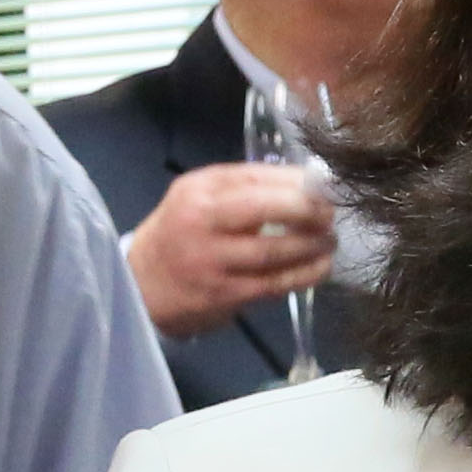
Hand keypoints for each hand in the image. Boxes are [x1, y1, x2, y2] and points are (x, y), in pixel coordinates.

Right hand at [125, 161, 333, 339]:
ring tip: (331, 240)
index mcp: (199, 189)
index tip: (326, 186)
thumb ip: (242, 188)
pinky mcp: (223, 294)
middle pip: (265, 208)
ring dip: (312, 245)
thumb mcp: (197, 199)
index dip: (297, 182)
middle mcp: (202, 220)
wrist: (139, 286)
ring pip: (273, 250)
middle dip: (308, 209)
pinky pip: (273, 283)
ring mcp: (212, 260)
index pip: (255, 177)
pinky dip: (303, 275)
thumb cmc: (178, 236)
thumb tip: (303, 183)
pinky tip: (321, 267)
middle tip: (332, 213)